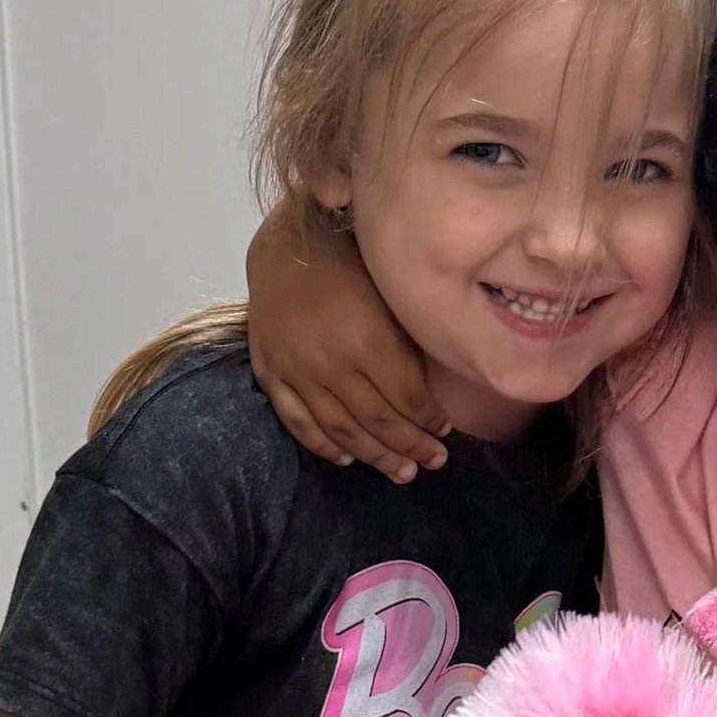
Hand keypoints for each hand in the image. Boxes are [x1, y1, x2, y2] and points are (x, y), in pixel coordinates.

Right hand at [245, 208, 449, 480]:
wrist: (284, 244)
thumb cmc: (349, 260)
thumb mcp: (388, 291)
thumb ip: (407, 339)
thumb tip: (436, 386)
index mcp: (367, 341)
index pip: (407, 396)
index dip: (429, 419)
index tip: (445, 430)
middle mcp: (331, 364)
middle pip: (378, 420)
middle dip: (411, 446)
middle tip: (434, 462)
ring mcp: (298, 373)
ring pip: (341, 429)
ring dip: (374, 456)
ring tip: (401, 472)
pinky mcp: (271, 374)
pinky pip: (298, 422)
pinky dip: (322, 445)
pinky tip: (346, 458)